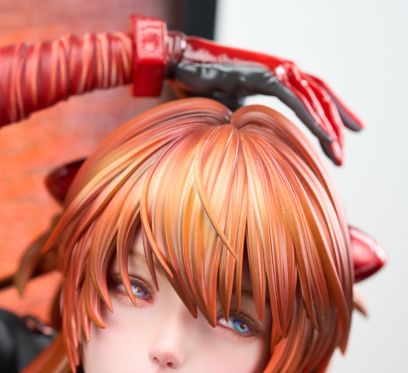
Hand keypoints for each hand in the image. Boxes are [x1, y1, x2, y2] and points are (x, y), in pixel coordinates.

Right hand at [167, 35, 361, 164]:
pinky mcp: (264, 75)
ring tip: (337, 151)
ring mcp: (273, 71)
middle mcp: (279, 71)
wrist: (178, 68)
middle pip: (319, 94)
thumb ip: (248, 121)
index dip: (327, 114)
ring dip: (328, 126)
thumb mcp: (231, 111)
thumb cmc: (200, 89)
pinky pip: (295, 98)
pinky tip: (323, 135)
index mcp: (274, 78)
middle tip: (347, 146)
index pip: (310, 95)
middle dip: (338, 120)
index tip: (340, 137)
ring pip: (313, 97)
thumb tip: (253, 143)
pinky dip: (311, 117)